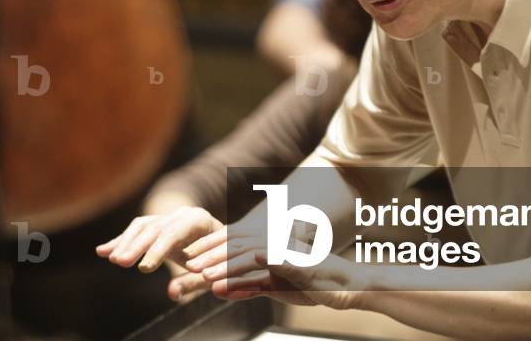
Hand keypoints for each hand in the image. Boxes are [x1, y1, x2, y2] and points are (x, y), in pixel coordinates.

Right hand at [95, 206, 223, 301]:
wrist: (225, 244)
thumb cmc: (222, 261)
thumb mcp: (213, 272)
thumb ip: (195, 282)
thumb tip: (172, 293)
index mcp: (199, 220)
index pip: (175, 232)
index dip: (158, 249)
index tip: (144, 268)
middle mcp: (182, 214)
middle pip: (156, 228)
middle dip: (137, 246)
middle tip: (120, 263)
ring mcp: (168, 217)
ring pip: (142, 227)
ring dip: (125, 243)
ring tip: (110, 259)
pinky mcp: (157, 225)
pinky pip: (136, 231)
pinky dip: (120, 242)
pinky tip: (102, 251)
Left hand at [183, 226, 365, 309]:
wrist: (343, 285)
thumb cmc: (310, 284)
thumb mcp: (272, 287)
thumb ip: (247, 287)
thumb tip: (218, 290)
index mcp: (267, 244)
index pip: (233, 240)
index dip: (210, 245)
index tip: (189, 254)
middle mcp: (272, 242)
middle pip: (234, 242)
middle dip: (208, 251)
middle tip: (186, 261)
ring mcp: (282, 250)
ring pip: (243, 252)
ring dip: (220, 263)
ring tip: (200, 273)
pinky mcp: (291, 262)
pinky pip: (261, 265)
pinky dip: (240, 271)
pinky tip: (225, 279)